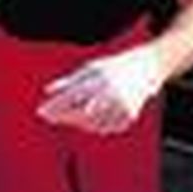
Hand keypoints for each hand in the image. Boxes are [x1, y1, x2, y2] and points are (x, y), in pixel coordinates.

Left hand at [37, 45, 161, 134]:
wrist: (151, 65)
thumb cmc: (119, 64)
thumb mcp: (92, 67)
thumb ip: (70, 80)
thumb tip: (48, 90)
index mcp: (98, 79)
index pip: (71, 97)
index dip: (54, 107)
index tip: (41, 112)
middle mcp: (109, 93)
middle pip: (79, 114)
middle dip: (63, 117)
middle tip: (51, 118)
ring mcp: (120, 105)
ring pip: (92, 124)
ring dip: (79, 123)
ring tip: (70, 118)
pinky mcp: (130, 115)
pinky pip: (108, 127)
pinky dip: (97, 127)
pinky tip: (91, 123)